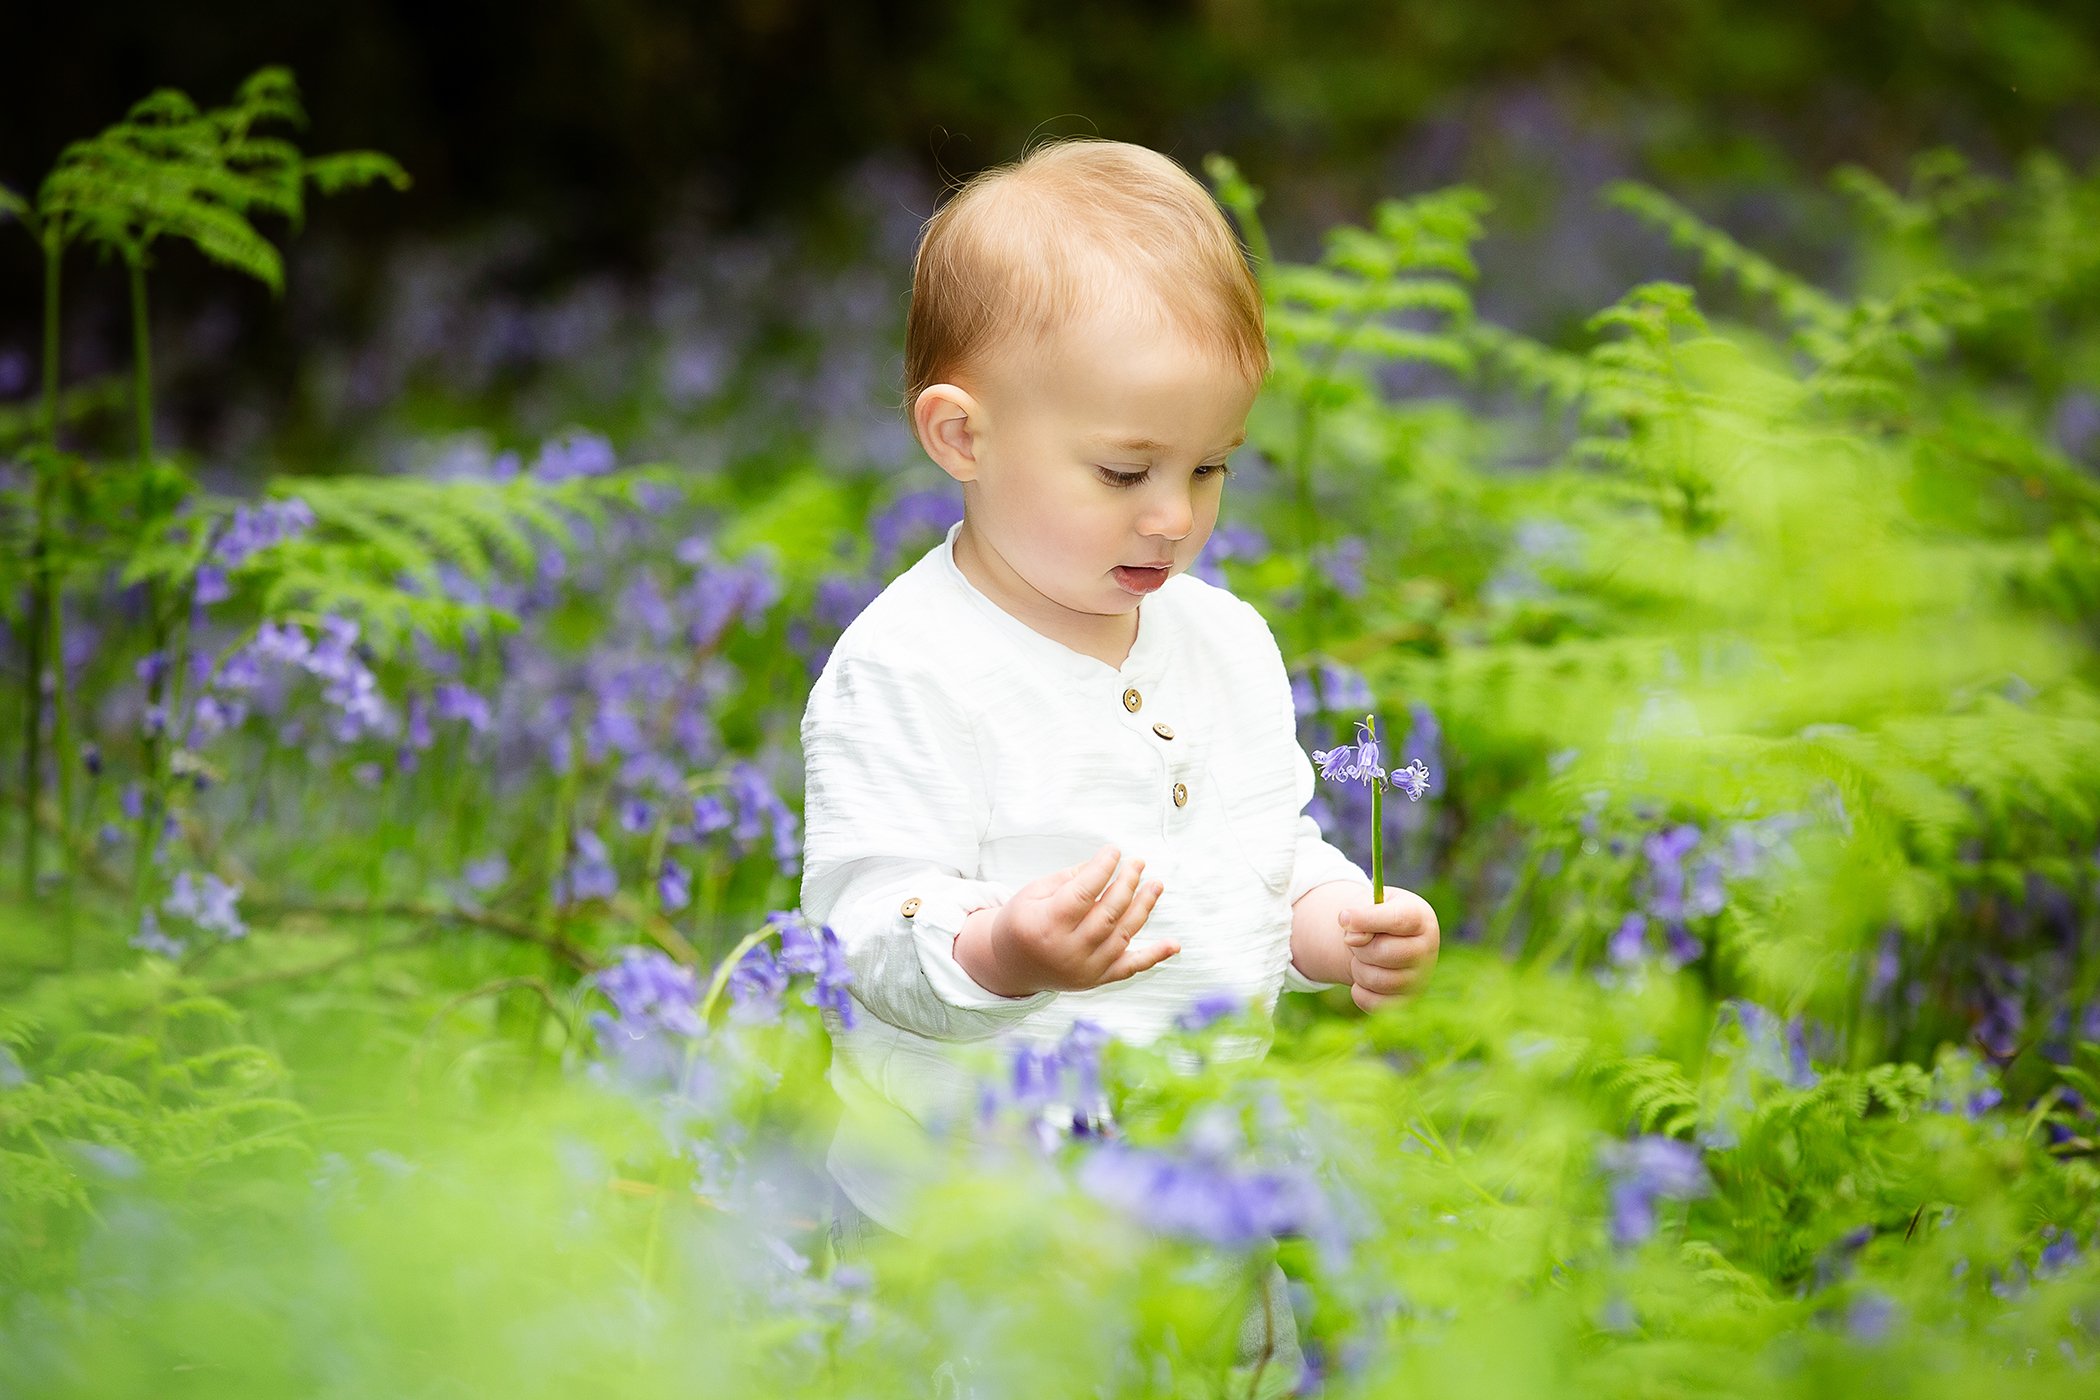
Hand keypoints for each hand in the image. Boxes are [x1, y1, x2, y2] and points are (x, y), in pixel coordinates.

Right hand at [958, 845, 1176, 996]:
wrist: (1010, 964)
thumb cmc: (1022, 921)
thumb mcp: (1034, 893)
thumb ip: (1070, 879)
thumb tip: (1106, 863)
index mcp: (1047, 925)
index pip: (1084, 892)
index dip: (1102, 868)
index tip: (1115, 851)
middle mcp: (1068, 950)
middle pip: (1108, 913)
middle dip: (1127, 884)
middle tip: (1138, 863)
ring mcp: (1085, 968)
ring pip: (1123, 935)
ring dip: (1143, 908)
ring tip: (1156, 884)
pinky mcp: (1096, 979)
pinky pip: (1129, 968)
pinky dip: (1154, 957)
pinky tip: (1174, 945)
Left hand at [1340, 886, 1438, 1013]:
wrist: (1387, 941)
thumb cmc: (1378, 920)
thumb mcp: (1371, 907)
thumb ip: (1361, 915)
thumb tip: (1352, 937)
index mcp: (1420, 918)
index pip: (1397, 920)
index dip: (1367, 920)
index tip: (1343, 918)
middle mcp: (1426, 950)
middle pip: (1382, 952)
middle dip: (1360, 947)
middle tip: (1358, 942)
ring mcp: (1419, 979)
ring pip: (1376, 980)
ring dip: (1358, 968)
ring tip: (1363, 959)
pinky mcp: (1407, 1002)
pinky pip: (1373, 1003)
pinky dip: (1359, 992)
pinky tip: (1364, 979)